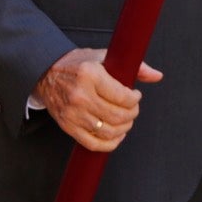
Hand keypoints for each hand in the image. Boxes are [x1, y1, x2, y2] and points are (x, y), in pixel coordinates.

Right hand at [34, 48, 163, 152]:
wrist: (45, 73)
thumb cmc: (76, 64)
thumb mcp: (104, 57)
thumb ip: (134, 66)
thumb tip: (156, 75)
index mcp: (90, 75)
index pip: (123, 96)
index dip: (135, 99)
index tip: (136, 96)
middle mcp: (80, 96)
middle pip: (117, 116)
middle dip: (132, 114)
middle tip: (132, 109)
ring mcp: (73, 114)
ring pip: (108, 131)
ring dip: (123, 128)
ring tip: (126, 120)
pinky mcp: (68, 127)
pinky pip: (93, 144)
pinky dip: (110, 143)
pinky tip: (116, 135)